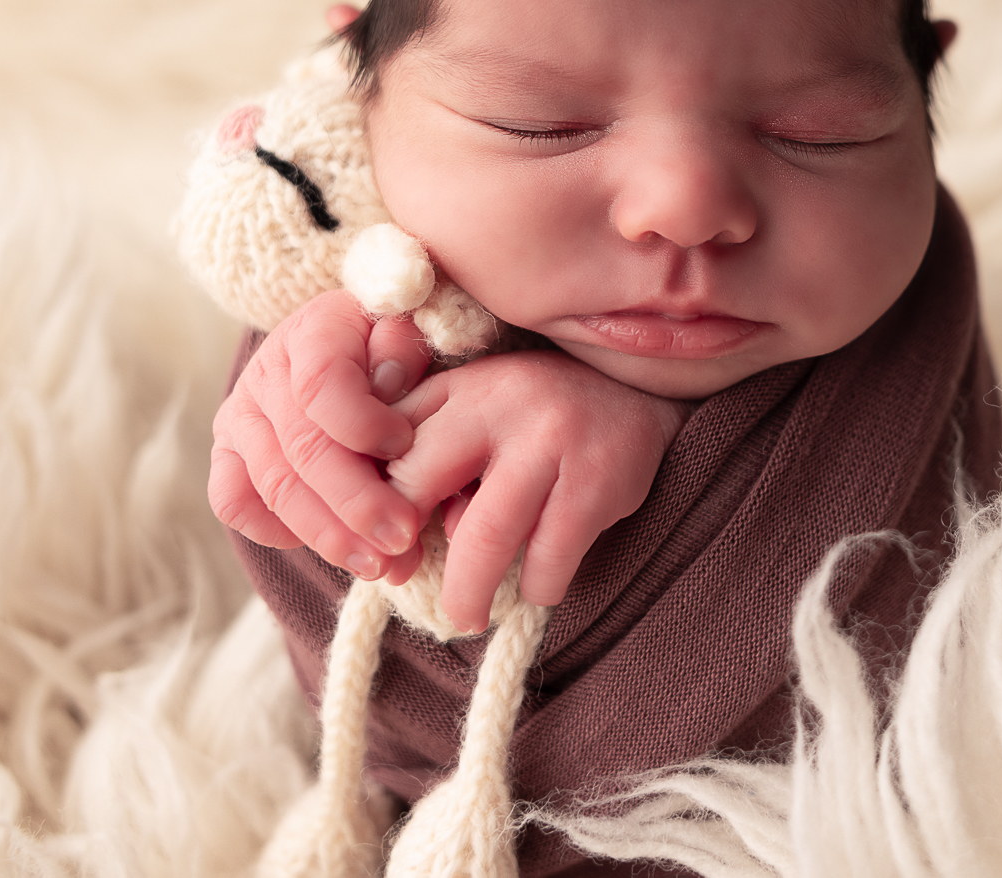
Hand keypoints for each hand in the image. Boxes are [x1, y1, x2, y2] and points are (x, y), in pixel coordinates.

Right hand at [207, 290, 437, 581]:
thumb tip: (391, 382)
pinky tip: (330, 545)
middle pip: (302, 449)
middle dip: (357, 502)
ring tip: (380, 564)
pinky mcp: (228, 456)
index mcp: (311, 332)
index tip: (405, 446)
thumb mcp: (407, 328)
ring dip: (330, 534)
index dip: (362, 422)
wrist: (346, 343)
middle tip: (402, 538)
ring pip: (275, 486)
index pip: (322, 384)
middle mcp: (265, 374)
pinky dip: (276, 531)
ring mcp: (240, 418)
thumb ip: (404, 348)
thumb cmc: (388, 344)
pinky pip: (235, 503)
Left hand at [385, 352, 692, 632]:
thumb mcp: (475, 399)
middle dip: (403, 553)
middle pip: (420, 489)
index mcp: (464, 386)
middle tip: (405, 584)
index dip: (374, 513)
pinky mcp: (598, 485)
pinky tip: (538, 583)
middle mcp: (504, 402)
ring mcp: (554, 442)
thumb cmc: (536, 411)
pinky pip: (547, 561)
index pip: (394, 453)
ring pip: (484, 539)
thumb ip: (419, 434)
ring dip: (467, 593)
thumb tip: (361, 514)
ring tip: (466, 615)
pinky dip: (537, 586)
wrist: (641, 394)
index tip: (381, 550)